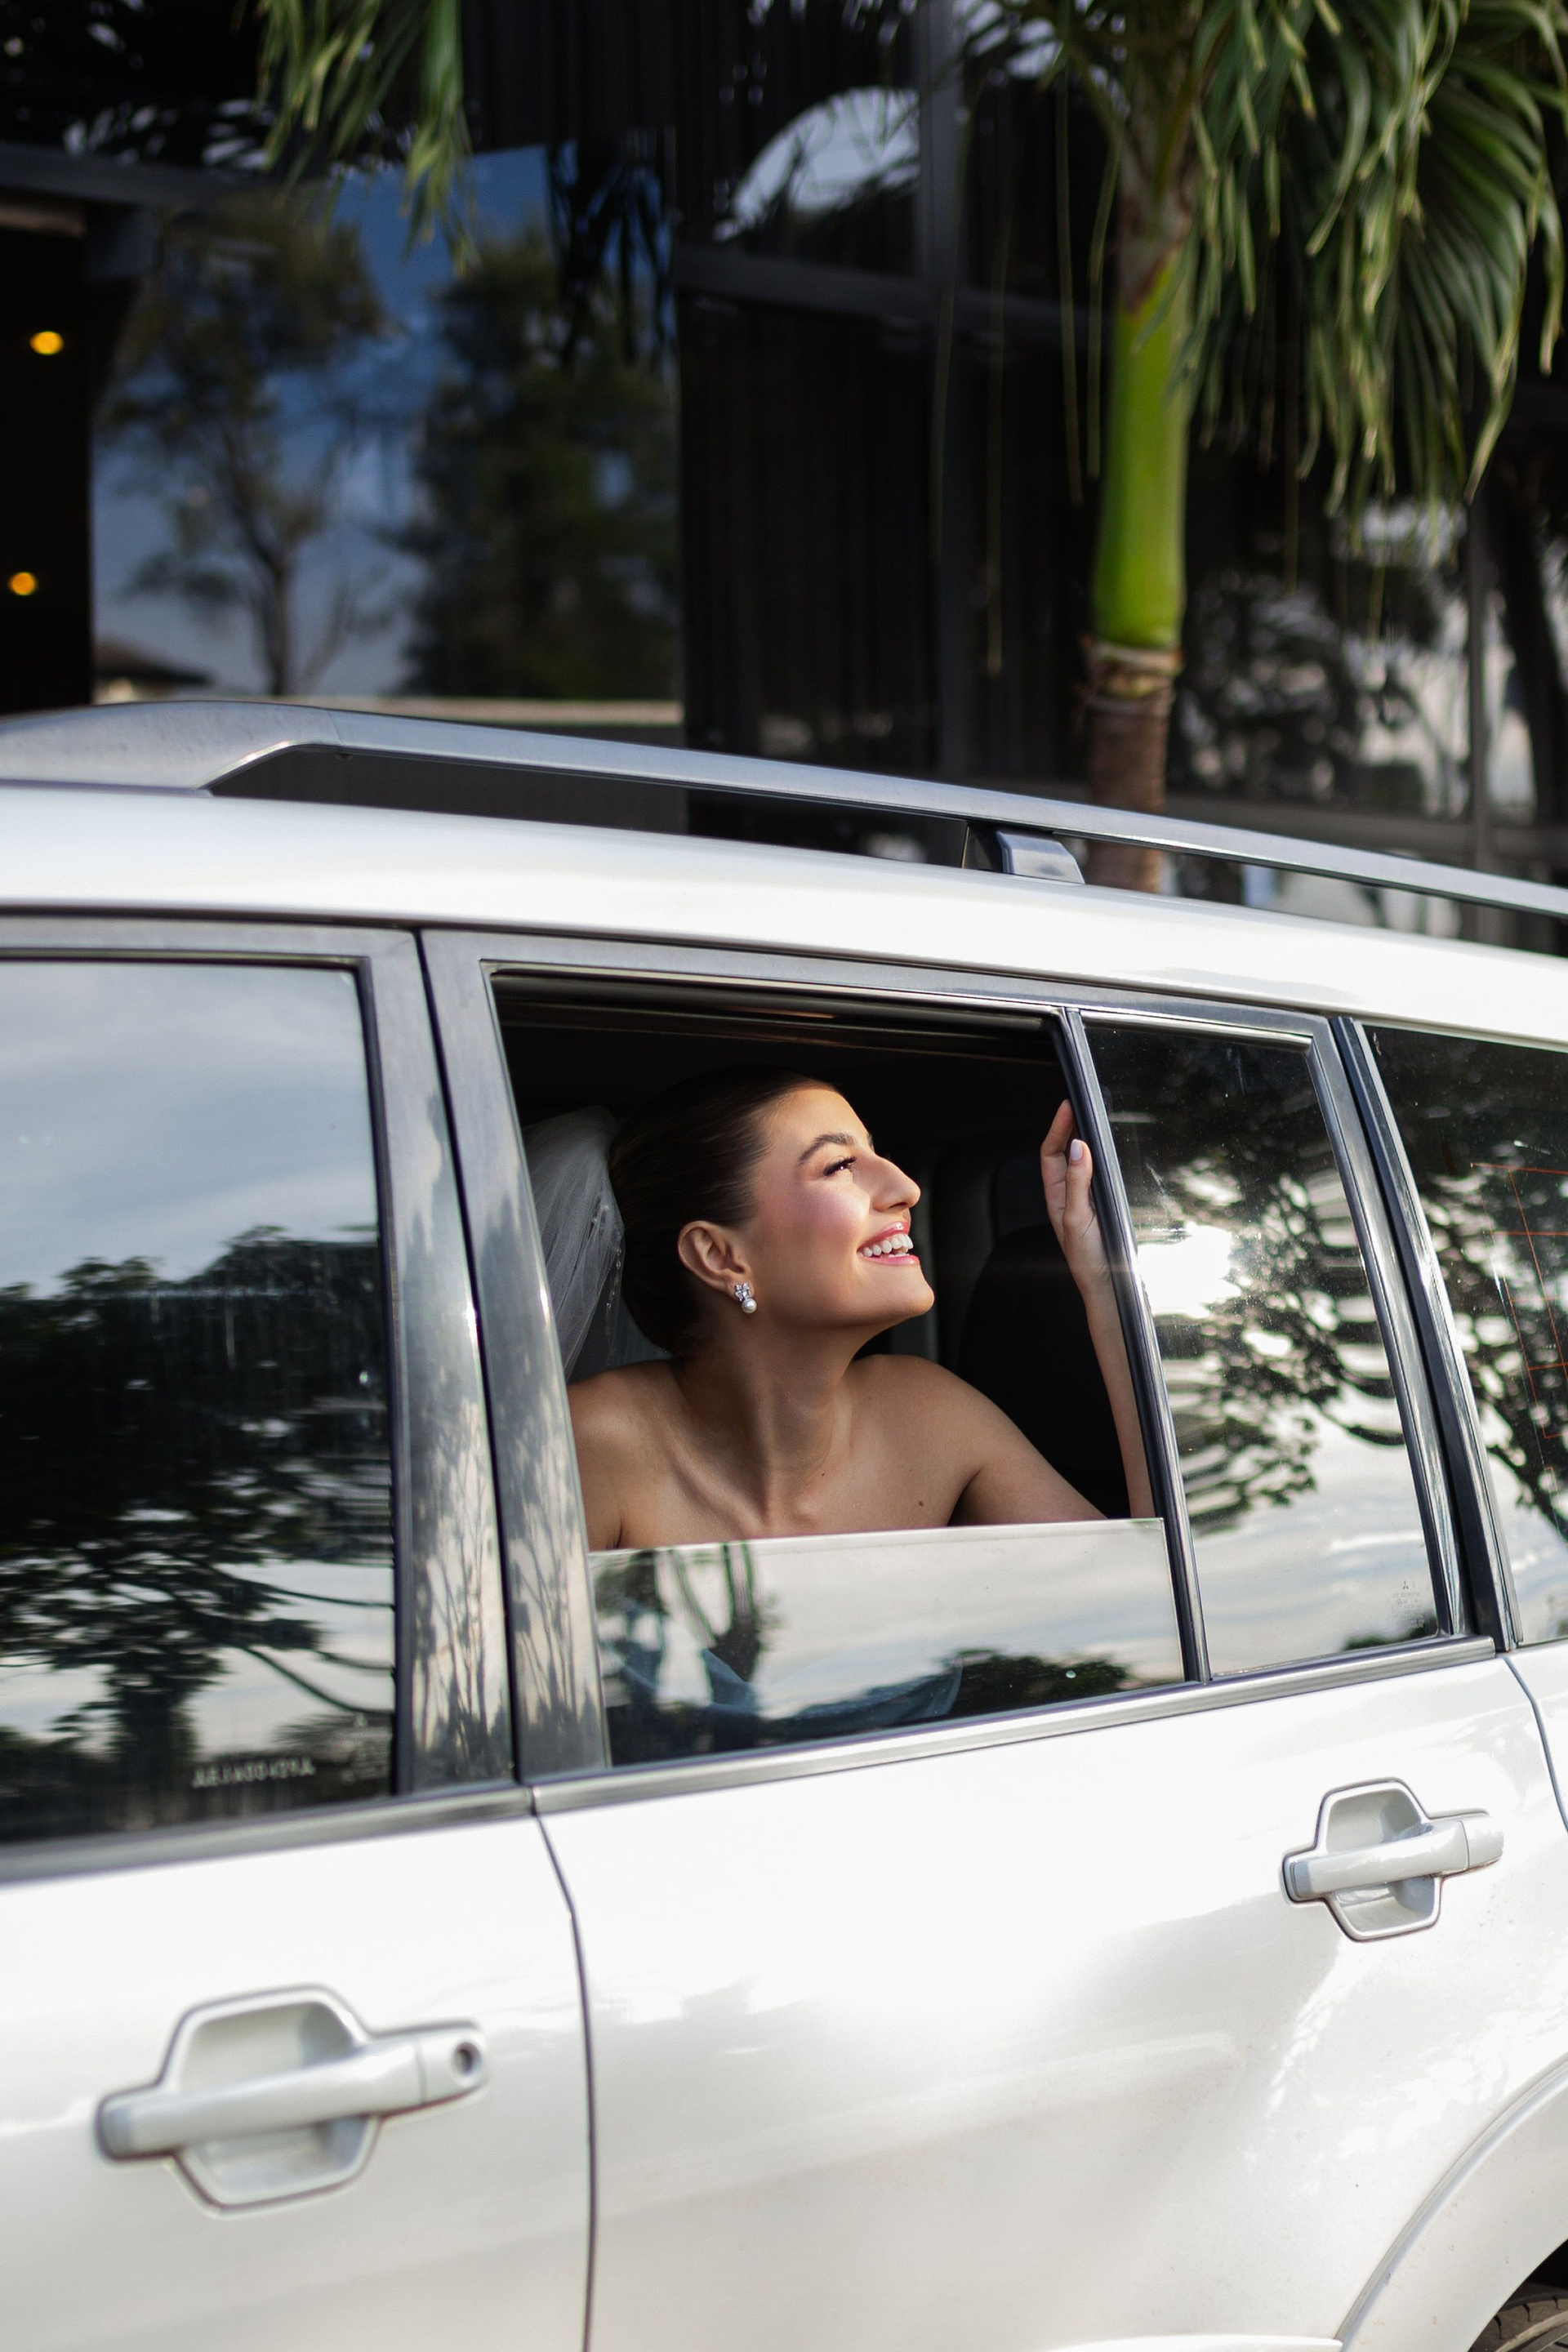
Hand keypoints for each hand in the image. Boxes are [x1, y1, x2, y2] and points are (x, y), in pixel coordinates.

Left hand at [1041, 1101, 1111, 1299]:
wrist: (1108, 1284)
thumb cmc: (1088, 1257)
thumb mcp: (1078, 1217)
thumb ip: (1077, 1182)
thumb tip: (1077, 1147)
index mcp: (1056, 1196)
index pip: (1050, 1153)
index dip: (1058, 1128)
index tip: (1068, 1105)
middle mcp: (1068, 1194)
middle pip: (1064, 1151)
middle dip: (1069, 1126)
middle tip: (1081, 1102)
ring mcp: (1085, 1198)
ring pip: (1081, 1161)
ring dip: (1085, 1138)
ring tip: (1092, 1117)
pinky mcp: (1102, 1204)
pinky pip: (1098, 1173)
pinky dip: (1100, 1157)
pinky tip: (1109, 1148)